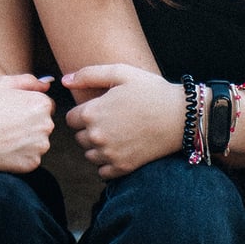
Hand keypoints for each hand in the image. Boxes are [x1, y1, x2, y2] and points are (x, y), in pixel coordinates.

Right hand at [0, 74, 55, 173]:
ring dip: (27, 139)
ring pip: (38, 141)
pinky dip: (20, 154)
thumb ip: (30, 81)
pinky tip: (5, 148)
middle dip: (30, 122)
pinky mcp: (32, 163)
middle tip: (7, 123)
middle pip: (43, 123)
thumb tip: (47, 83)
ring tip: (5, 136)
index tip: (12, 110)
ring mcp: (40, 146)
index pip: (45, 105)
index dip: (28, 106)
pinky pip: (30, 157)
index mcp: (43, 104)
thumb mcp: (4, 83)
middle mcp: (47, 125)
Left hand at [63, 63, 183, 179]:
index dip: (84, 111)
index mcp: (92, 112)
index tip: (101, 107)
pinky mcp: (122, 168)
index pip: (70, 119)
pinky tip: (122, 149)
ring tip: (118, 133)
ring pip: (89, 154)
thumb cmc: (150, 90)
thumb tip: (64, 80)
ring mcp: (109, 154)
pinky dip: (108, 163)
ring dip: (97, 147)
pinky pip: (102, 171)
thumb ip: (88, 74)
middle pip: (79, 137)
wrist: (180, 116)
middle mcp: (96, 136)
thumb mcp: (120, 72)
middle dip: (89, 129)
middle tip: (112, 119)